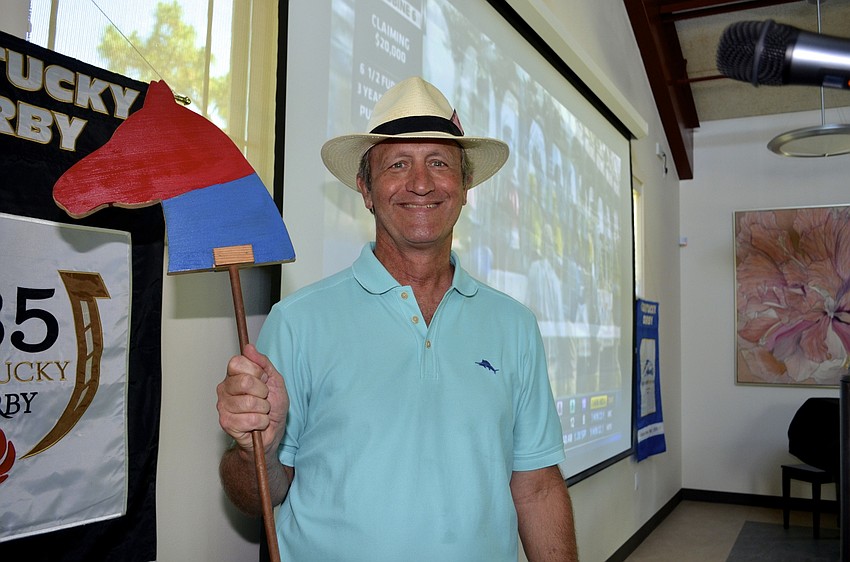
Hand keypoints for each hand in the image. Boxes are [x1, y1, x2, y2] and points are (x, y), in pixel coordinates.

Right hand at [216, 344, 288, 458]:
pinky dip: (262, 422)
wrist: (273, 431)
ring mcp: (223, 406)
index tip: (263, 380)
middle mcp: (224, 388)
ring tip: (261, 411)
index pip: (237, 362)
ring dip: (263, 409)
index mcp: (234, 375)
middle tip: (263, 398)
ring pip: (249, 402)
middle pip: (244, 382)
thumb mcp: (274, 379)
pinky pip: (251, 419)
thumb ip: (262, 362)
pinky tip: (258, 423)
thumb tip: (248, 347)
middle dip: (262, 392)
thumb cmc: (273, 405)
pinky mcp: (226, 423)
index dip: (256, 371)